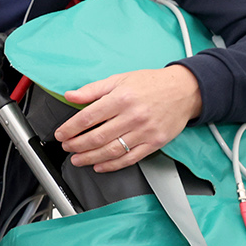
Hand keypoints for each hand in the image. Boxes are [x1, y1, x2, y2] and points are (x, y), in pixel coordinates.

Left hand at [55, 66, 202, 171]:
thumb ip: (93, 89)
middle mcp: (133, 115)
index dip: (70, 128)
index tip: (61, 134)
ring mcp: (145, 131)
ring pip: (112, 150)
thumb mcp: (119, 79)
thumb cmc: (151, 84)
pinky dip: (112, 165)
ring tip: (78, 159)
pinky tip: (100, 166)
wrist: (184, 90)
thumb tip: (70, 96)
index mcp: (122, 97)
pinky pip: (130, 158)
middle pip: (97, 137)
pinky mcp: (154, 142)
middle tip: (67, 147)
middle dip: (77, 145)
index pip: (88, 117)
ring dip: (90, 158)